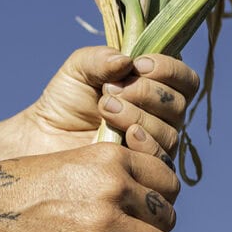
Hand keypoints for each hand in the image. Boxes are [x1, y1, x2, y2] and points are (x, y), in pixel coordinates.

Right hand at [0, 144, 178, 231]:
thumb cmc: (26, 188)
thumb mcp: (75, 164)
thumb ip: (110, 177)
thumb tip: (146, 205)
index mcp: (112, 157)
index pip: (166, 181)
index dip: (161, 200)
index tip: (147, 214)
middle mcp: (115, 186)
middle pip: (167, 214)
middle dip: (157, 230)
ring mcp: (106, 223)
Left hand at [18, 47, 198, 160]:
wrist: (45, 138)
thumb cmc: (66, 101)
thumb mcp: (79, 69)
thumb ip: (101, 59)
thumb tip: (126, 61)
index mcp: (156, 89)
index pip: (186, 80)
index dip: (169, 69)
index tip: (138, 65)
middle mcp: (163, 118)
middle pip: (178, 104)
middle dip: (146, 92)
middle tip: (109, 90)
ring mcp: (156, 146)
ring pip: (170, 132)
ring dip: (138, 116)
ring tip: (104, 107)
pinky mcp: (145, 172)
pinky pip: (160, 161)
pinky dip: (145, 144)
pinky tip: (122, 135)